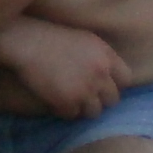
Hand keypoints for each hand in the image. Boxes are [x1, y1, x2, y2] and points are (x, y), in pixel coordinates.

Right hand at [0, 14, 127, 119]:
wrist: (25, 42)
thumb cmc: (52, 37)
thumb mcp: (85, 39)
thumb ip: (103, 57)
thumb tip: (112, 75)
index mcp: (106, 56)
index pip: (126, 80)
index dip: (114, 84)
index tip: (102, 85)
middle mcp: (100, 74)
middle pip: (112, 100)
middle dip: (99, 98)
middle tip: (83, 93)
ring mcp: (85, 90)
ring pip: (94, 112)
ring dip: (83, 107)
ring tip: (69, 98)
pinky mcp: (67, 102)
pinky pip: (72, 115)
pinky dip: (63, 110)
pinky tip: (54, 98)